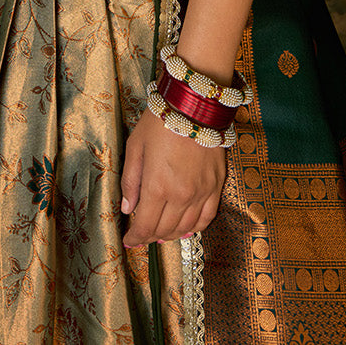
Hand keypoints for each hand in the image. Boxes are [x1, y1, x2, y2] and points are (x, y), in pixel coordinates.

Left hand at [120, 108, 225, 246]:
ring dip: (171, 235)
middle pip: (165, 230)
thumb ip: (130, 181)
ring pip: (186, 228)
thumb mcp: (135, 147)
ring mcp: (202, 192)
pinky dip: (195, 228)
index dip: (136, 237)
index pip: (146, 226)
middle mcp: (181, 195)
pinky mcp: (217, 186)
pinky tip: (186, 228)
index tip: (129, 240)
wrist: (194, 104)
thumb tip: (128, 208)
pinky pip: (207, 218)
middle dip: (150, 236)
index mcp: (157, 186)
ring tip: (161, 233)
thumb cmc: (160, 122)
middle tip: (142, 234)